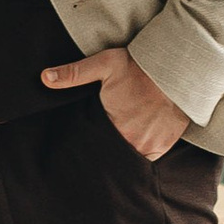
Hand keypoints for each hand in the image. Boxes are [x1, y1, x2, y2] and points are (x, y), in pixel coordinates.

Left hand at [40, 47, 188, 160]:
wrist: (178, 69)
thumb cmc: (139, 66)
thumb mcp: (104, 64)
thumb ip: (74, 74)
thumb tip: (44, 78)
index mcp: (112, 125)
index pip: (94, 144)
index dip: (88, 144)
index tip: (86, 141)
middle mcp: (131, 140)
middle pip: (111, 154)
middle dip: (104, 152)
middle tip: (99, 147)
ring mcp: (149, 145)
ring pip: (129, 159)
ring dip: (123, 154)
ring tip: (116, 147)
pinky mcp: (164, 145)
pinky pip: (147, 158)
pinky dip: (140, 155)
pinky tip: (134, 147)